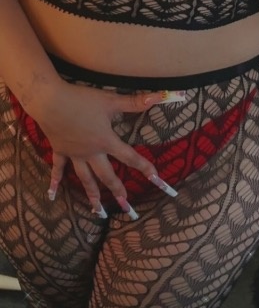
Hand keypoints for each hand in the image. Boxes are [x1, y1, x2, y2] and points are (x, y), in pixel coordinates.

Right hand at [31, 79, 183, 215]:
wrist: (50, 101)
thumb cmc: (82, 100)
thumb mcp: (110, 100)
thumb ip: (134, 102)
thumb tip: (159, 97)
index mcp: (106, 141)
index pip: (130, 157)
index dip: (144, 167)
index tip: (157, 179)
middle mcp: (91, 153)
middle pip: (106, 175)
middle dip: (117, 189)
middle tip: (125, 204)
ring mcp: (75, 154)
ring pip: (85, 178)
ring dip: (92, 194)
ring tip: (97, 210)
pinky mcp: (60, 150)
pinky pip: (58, 168)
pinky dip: (55, 181)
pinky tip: (52, 194)